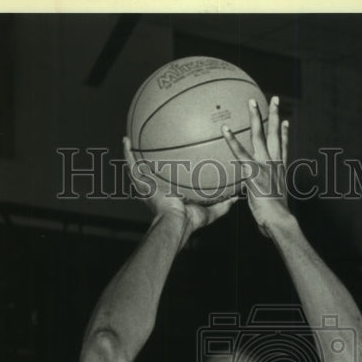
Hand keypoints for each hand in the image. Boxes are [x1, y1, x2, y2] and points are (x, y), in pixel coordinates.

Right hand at [123, 137, 238, 235]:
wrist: (176, 222)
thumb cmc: (190, 221)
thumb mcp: (211, 211)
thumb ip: (223, 204)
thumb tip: (235, 198)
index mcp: (169, 197)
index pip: (168, 181)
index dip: (168, 172)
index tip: (171, 161)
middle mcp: (156, 191)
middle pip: (151, 172)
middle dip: (149, 160)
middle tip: (149, 145)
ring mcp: (147, 187)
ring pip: (137, 167)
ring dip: (133, 153)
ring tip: (130, 138)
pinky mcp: (142, 184)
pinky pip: (132, 165)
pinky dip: (127, 152)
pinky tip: (126, 139)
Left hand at [221, 96, 292, 235]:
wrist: (278, 220)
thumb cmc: (274, 218)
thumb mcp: (271, 203)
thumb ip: (263, 195)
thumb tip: (255, 197)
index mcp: (280, 170)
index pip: (282, 148)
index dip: (284, 134)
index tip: (285, 122)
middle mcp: (275, 163)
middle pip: (274, 134)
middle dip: (274, 115)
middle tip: (274, 99)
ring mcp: (265, 165)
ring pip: (260, 136)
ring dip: (255, 117)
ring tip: (251, 101)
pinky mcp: (253, 171)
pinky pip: (240, 152)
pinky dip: (232, 140)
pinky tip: (224, 129)